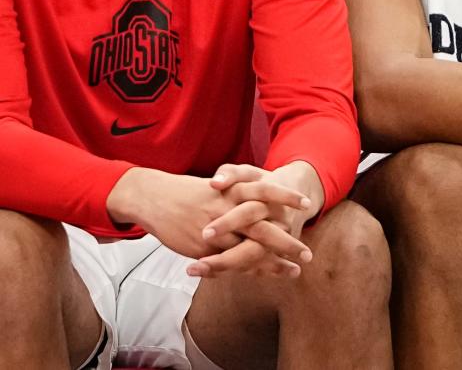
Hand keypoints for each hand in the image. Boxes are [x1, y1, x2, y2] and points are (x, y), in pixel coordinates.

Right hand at [106, 167, 310, 276]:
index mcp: (232, 190)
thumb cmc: (190, 192)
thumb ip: (241, 194)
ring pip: (247, 251)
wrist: (154, 197)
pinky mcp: (202, 249)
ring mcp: (215, 232)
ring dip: (271, 265)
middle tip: (307, 255)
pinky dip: (247, 270)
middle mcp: (226, 211)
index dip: (286, 196)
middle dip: (286, 243)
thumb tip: (265, 203)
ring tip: (292, 272)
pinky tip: (265, 275)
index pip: (265, 191)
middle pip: (263, 229)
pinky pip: (229, 262)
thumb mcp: (219, 187)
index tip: (307, 204)